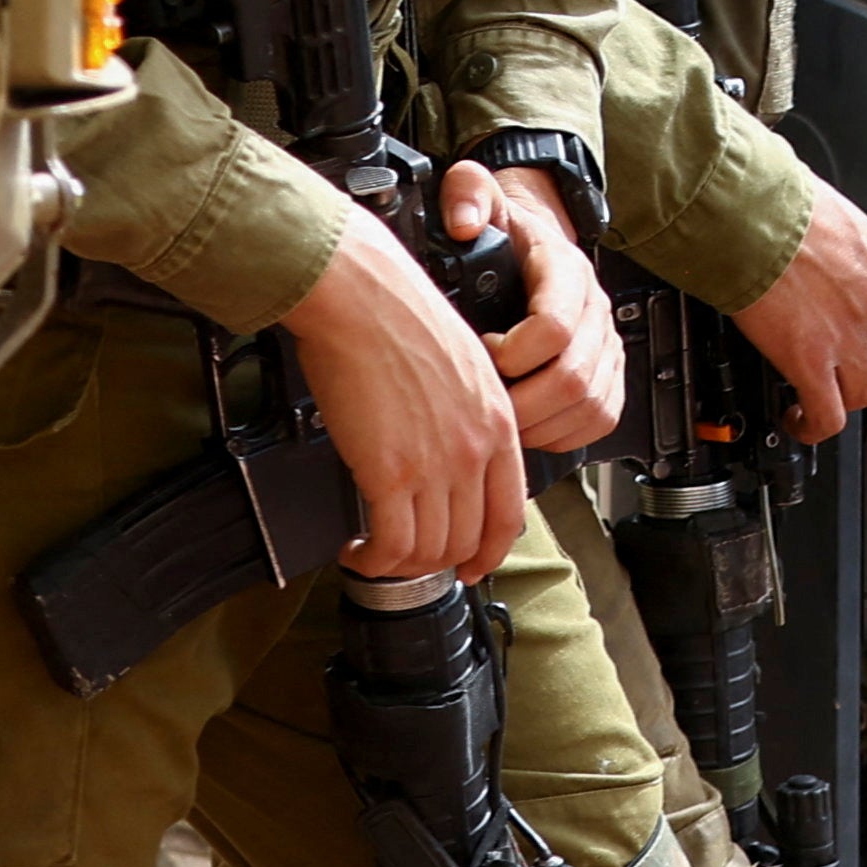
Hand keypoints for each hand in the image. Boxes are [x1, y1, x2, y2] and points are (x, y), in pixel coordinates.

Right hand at [277, 200, 526, 583]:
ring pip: (430, 550)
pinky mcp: (390, 473)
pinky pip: (392, 545)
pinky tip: (356, 549)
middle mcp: (476, 449)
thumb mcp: (464, 371)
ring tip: (372, 554)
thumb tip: (448, 464)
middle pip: (468, 539)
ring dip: (399, 565)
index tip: (470, 565)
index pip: (510, 513)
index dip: (489, 552)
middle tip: (404, 560)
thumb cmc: (403, 322)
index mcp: (500, 423)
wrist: (364, 300)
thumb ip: (468, 420)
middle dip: (435, 562)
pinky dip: (373, 560)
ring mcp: (437, 464)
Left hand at [457, 162, 622, 453]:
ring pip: (590, 405)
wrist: (536, 239)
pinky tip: (530, 423)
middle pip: (574, 379)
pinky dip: (563, 433)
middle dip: (520, 404)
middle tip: (482, 404)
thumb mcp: (479, 197)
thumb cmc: (506, 230)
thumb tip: (464, 223)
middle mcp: (597, 311)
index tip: (482, 351)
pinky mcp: (609, 373)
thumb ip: (468, 195)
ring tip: (500, 417)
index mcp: (568, 273)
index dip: (513, 354)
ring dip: (540, 424)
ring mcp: (607, 345)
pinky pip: (601, 418)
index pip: (556, 327)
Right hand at [728, 181, 866, 440]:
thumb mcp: (835, 219)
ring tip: (816, 400)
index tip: (853, 340)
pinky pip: (828, 414)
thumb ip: (840, 251)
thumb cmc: (778, 206)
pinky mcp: (813, 361)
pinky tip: (798, 419)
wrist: (749, 217)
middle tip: (838, 374)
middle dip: (864, 372)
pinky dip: (815, 426)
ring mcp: (851, 337)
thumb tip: (819, 260)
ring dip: (840, 400)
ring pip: (864, 393)